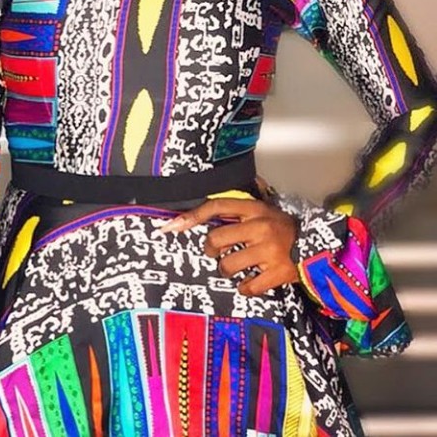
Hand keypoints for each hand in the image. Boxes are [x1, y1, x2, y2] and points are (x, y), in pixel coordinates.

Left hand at [153, 197, 299, 295]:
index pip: (217, 206)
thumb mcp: (265, 209)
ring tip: (234, 268)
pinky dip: (245, 288)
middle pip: (216, 240)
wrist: (319, 246)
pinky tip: (249, 283)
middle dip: (211, 250)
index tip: (173, 225)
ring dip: (226, 270)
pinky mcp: (276, 274)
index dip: (193, 215)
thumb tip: (211, 203)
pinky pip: (247, 286)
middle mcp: (260, 227)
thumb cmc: (284, 227)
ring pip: (228, 265)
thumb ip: (240, 208)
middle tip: (215, 253)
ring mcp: (268, 251)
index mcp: (255, 209)